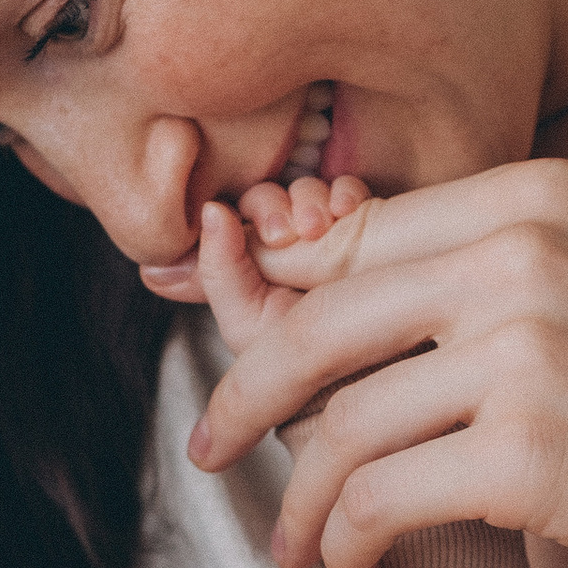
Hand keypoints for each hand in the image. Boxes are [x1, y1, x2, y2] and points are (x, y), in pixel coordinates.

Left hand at [185, 173, 371, 365]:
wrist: (357, 374)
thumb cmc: (294, 363)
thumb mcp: (247, 320)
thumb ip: (218, 270)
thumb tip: (210, 211)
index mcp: (244, 260)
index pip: (232, 215)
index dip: (249, 214)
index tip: (271, 235)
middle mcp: (279, 243)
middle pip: (268, 199)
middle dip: (276, 208)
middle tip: (290, 233)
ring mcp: (319, 232)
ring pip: (305, 192)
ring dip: (310, 200)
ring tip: (321, 226)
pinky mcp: (357, 224)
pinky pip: (346, 192)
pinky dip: (344, 193)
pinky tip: (347, 210)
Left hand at [191, 156, 567, 567]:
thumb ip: (499, 273)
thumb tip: (353, 287)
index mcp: (539, 196)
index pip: (356, 238)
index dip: (280, 303)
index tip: (247, 360)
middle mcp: (523, 252)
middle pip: (320, 320)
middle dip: (249, 394)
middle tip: (214, 449)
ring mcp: (525, 350)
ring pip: (338, 421)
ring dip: (299, 497)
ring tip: (298, 545)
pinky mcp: (531, 454)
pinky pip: (376, 497)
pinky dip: (347, 543)